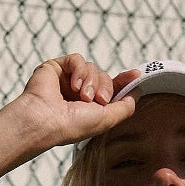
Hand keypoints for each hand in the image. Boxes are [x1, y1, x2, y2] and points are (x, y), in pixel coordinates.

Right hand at [16, 54, 141, 148]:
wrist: (46, 120)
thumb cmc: (72, 126)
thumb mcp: (106, 120)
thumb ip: (124, 107)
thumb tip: (138, 92)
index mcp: (90, 107)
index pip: (111, 89)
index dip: (124, 81)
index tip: (137, 75)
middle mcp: (80, 93)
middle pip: (104, 77)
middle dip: (105, 87)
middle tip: (97, 100)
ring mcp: (68, 80)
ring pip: (92, 68)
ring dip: (91, 81)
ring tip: (82, 96)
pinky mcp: (57, 67)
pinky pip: (77, 59)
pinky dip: (79, 70)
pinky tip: (73, 85)